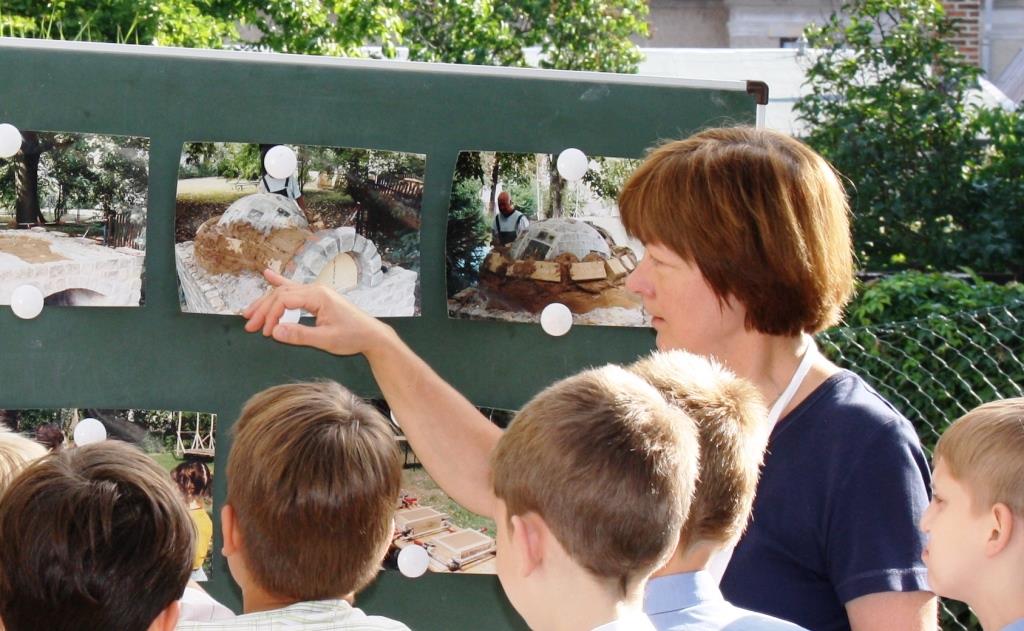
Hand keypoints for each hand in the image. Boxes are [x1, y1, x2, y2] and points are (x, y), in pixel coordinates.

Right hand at [242, 269, 392, 355]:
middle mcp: (316, 289)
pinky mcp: (318, 297)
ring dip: (267, 302)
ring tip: (249, 313)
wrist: (372, 335)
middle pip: (281, 293)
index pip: (284, 300)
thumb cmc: (353, 337)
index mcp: (318, 296)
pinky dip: (280, 283)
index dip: (271, 315)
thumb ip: (300, 335)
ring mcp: (317, 292)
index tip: (266, 332)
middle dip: (263, 309)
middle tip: (249, 325)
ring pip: (285, 292)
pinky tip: (268, 275)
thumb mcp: (326, 340)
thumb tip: (275, 331)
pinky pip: (295, 288)